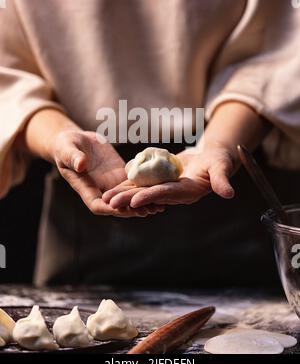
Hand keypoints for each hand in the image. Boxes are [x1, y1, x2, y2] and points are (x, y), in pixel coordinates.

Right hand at [51, 130, 163, 216]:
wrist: (76, 141)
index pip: (97, 205)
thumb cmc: (65, 145)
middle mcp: (100, 189)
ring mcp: (111, 183)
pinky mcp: (120, 174)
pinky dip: (146, 188)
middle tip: (149, 210)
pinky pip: (134, 183)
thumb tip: (81, 164)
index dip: (110, 209)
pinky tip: (161, 188)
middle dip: (133, 210)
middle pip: (118, 206)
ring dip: (143, 202)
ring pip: (129, 197)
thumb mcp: (67, 149)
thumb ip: (73, 157)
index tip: (122, 209)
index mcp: (85, 187)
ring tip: (161, 204)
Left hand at [102, 145, 236, 208]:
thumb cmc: (219, 162)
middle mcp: (173, 193)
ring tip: (105, 199)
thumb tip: (229, 193)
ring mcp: (166, 188)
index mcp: (187, 191)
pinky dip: (128, 186)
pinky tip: (113, 188)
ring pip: (142, 192)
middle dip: (129, 199)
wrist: (213, 160)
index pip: (166, 194)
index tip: (134, 201)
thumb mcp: (221, 168)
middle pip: (148, 195)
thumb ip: (222, 180)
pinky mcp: (160, 182)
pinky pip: (142, 184)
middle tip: (110, 202)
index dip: (150, 196)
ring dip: (124, 195)